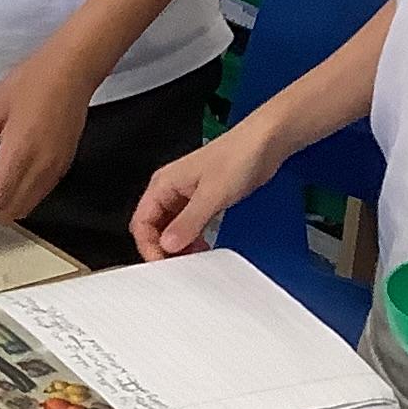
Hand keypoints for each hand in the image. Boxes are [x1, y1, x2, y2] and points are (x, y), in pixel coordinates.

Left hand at [0, 41, 96, 226]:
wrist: (73, 71)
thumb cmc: (32, 82)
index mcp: (21, 153)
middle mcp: (41, 168)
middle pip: (11, 211)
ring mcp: (55, 169)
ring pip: (26, 207)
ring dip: (1, 213)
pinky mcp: (63, 166)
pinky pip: (38, 196)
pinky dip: (17, 202)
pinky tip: (3, 189)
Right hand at [129, 125, 278, 260]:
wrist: (265, 143)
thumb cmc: (239, 155)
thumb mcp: (212, 194)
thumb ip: (188, 222)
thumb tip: (168, 244)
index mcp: (163, 184)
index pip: (141, 222)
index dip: (148, 245)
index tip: (162, 263)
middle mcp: (171, 190)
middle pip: (153, 228)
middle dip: (162, 248)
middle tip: (178, 265)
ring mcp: (187, 197)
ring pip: (171, 229)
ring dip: (178, 246)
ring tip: (192, 259)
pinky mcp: (203, 202)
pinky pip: (189, 226)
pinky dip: (192, 240)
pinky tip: (203, 248)